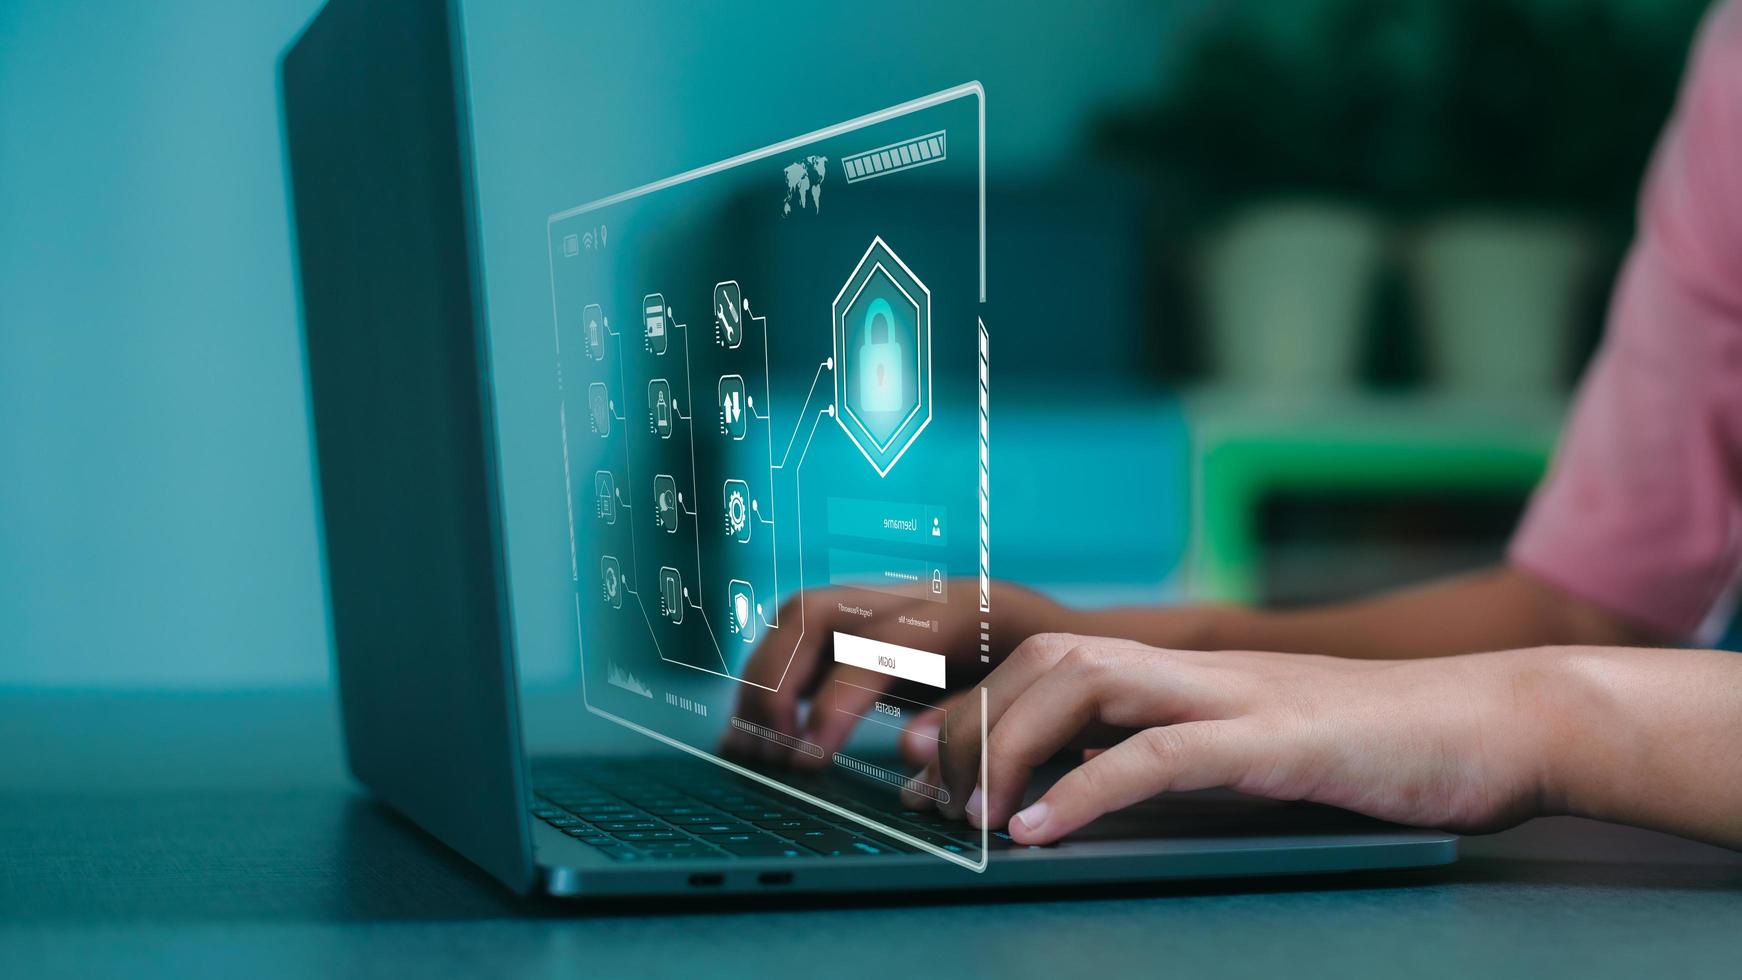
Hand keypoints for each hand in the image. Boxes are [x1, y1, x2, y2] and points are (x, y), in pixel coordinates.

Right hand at [721, 580, 1082, 767]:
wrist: (1054, 634)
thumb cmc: (1044, 679)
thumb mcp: (1030, 702)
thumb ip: (972, 722)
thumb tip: (905, 746)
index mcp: (958, 612)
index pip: (875, 647)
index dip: (834, 703)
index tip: (807, 759)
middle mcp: (909, 595)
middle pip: (815, 613)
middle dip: (777, 682)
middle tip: (771, 753)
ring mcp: (885, 602)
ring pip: (798, 618)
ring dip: (763, 680)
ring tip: (751, 747)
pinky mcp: (870, 621)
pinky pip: (803, 636)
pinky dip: (774, 680)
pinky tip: (761, 730)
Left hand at [911, 634, 1558, 844]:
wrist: (1497, 723)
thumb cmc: (1378, 748)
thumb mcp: (1258, 745)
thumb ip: (1179, 750)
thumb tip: (1088, 788)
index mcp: (1188, 669)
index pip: (1053, 658)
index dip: (977, 700)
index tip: (924, 757)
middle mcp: (1197, 668)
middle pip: (1048, 660)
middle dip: (972, 722)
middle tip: (928, 794)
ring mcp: (1235, 696)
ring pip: (1086, 683)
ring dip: (1012, 746)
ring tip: (973, 817)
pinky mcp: (1277, 742)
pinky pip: (1159, 754)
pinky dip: (1086, 790)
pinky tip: (1040, 833)